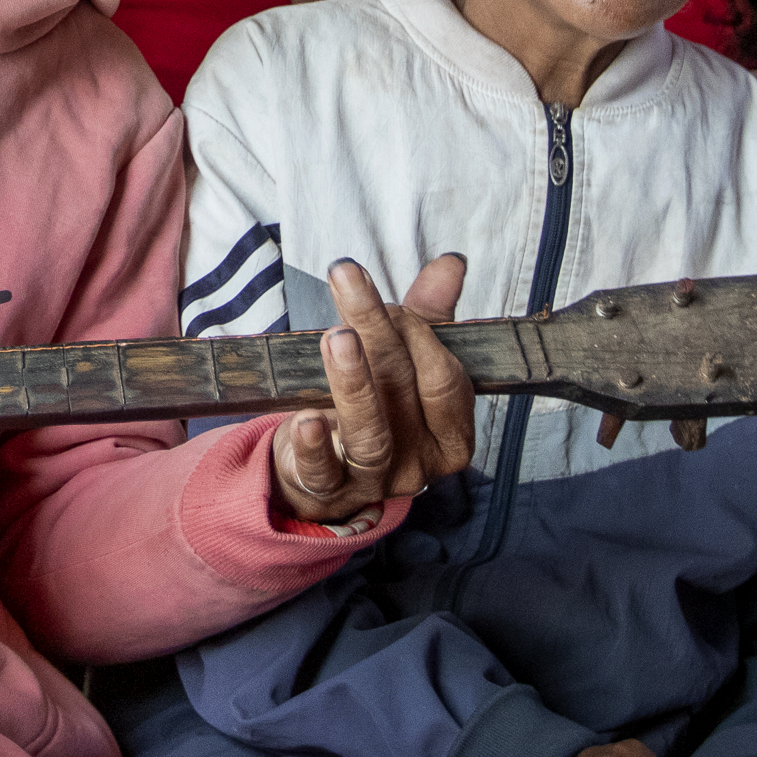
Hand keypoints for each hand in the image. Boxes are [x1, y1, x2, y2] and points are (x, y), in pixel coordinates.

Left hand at [269, 254, 475, 523]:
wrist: (324, 474)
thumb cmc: (376, 409)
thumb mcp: (403, 363)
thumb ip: (427, 316)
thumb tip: (451, 264)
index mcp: (450, 434)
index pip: (446, 380)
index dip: (419, 333)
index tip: (389, 298)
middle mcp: (420, 462)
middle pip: (403, 391)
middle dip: (377, 329)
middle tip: (348, 279)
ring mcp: (376, 481)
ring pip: (371, 434)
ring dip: (353, 381)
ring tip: (337, 336)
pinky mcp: (329, 492)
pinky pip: (323, 472)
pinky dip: (314, 446)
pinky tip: (305, 418)